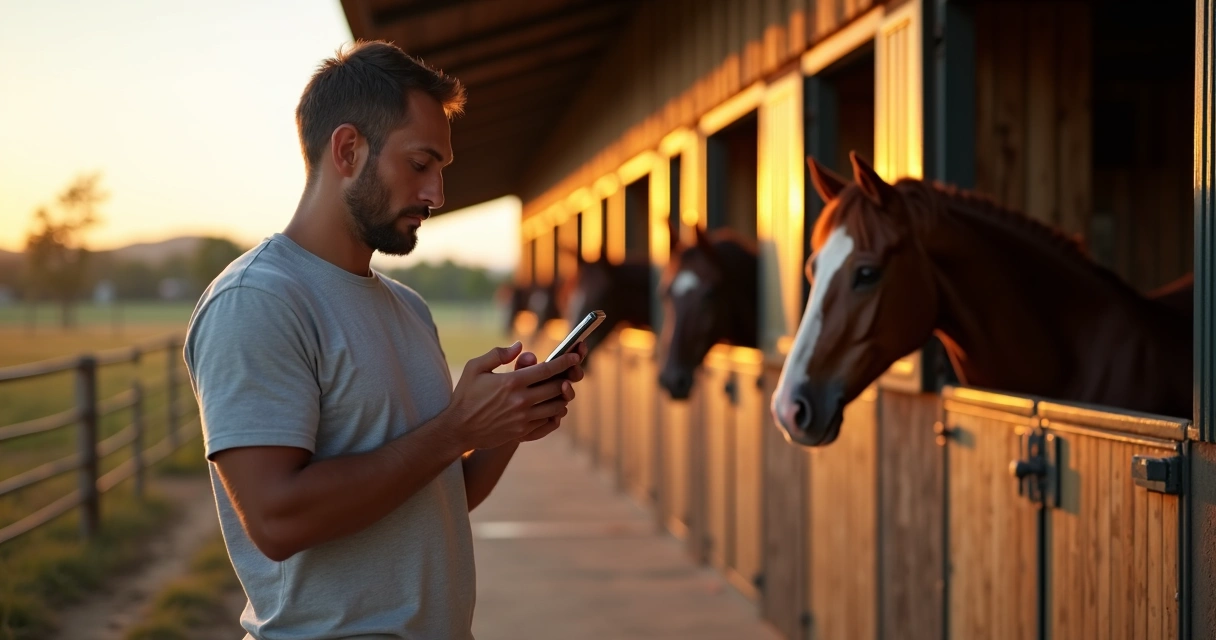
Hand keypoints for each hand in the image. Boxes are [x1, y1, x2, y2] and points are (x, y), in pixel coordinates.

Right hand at [445, 342, 582, 450]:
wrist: (458, 429)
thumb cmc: (465, 395)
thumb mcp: (475, 368)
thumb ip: (498, 354)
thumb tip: (519, 345)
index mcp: (512, 382)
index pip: (547, 370)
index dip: (564, 362)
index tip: (574, 357)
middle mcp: (521, 400)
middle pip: (557, 388)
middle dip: (567, 379)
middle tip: (569, 374)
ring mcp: (523, 418)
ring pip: (556, 407)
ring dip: (562, 398)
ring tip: (560, 392)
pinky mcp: (523, 431)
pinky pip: (548, 423)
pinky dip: (554, 414)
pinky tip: (552, 409)